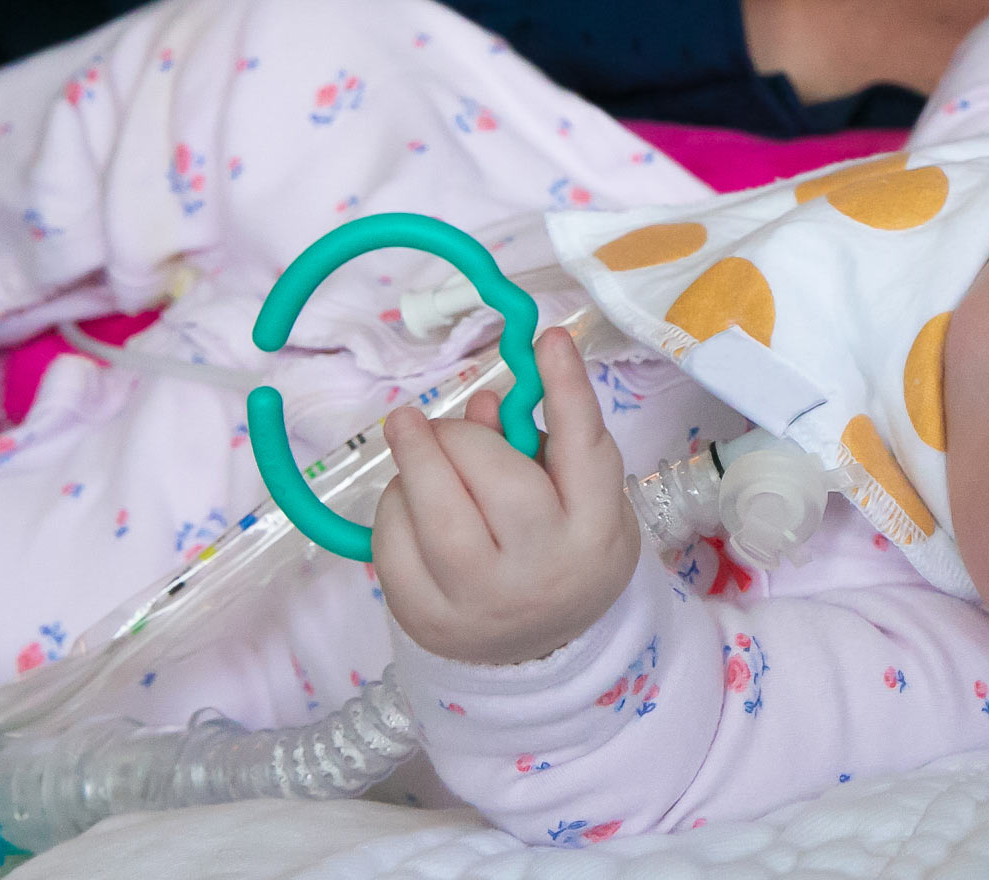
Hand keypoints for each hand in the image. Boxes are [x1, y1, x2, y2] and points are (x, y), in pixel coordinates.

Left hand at [375, 327, 639, 665]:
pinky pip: (394, 546)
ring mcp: (483, 601)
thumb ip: (542, 444)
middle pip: (496, 481)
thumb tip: (479, 406)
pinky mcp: (428, 620)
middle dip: (457, 438)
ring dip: (415, 464)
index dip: (567, 389)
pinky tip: (408, 501)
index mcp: (594, 528)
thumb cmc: (563, 547)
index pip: (584, 449)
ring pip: (435, 516)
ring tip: (414, 447)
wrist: (540, 649)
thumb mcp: (579, 497)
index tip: (548, 338)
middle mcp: (544, 568)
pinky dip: (393, 507)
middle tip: (436, 423)